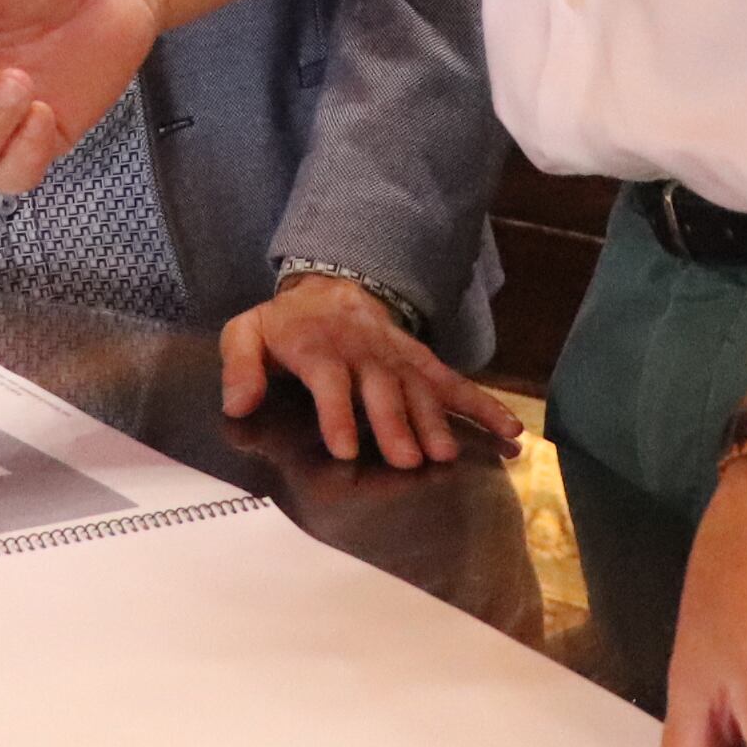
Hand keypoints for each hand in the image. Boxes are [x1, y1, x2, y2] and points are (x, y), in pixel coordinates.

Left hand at [221, 273, 523, 469]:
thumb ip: (239, 366)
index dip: (336, 413)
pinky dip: (483, 405)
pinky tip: (509, 429)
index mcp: (318, 347)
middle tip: (408, 460)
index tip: (343, 448)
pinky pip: (454, 382)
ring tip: (447, 454)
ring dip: (435, 420)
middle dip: (395, 424)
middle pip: (382, 390)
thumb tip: (237, 404)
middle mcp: (363, 353)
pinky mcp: (421, 362)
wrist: (330, 287)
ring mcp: (397, 357)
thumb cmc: (286, 324)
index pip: (329, 382)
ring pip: (420, 388)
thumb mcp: (247, 332)